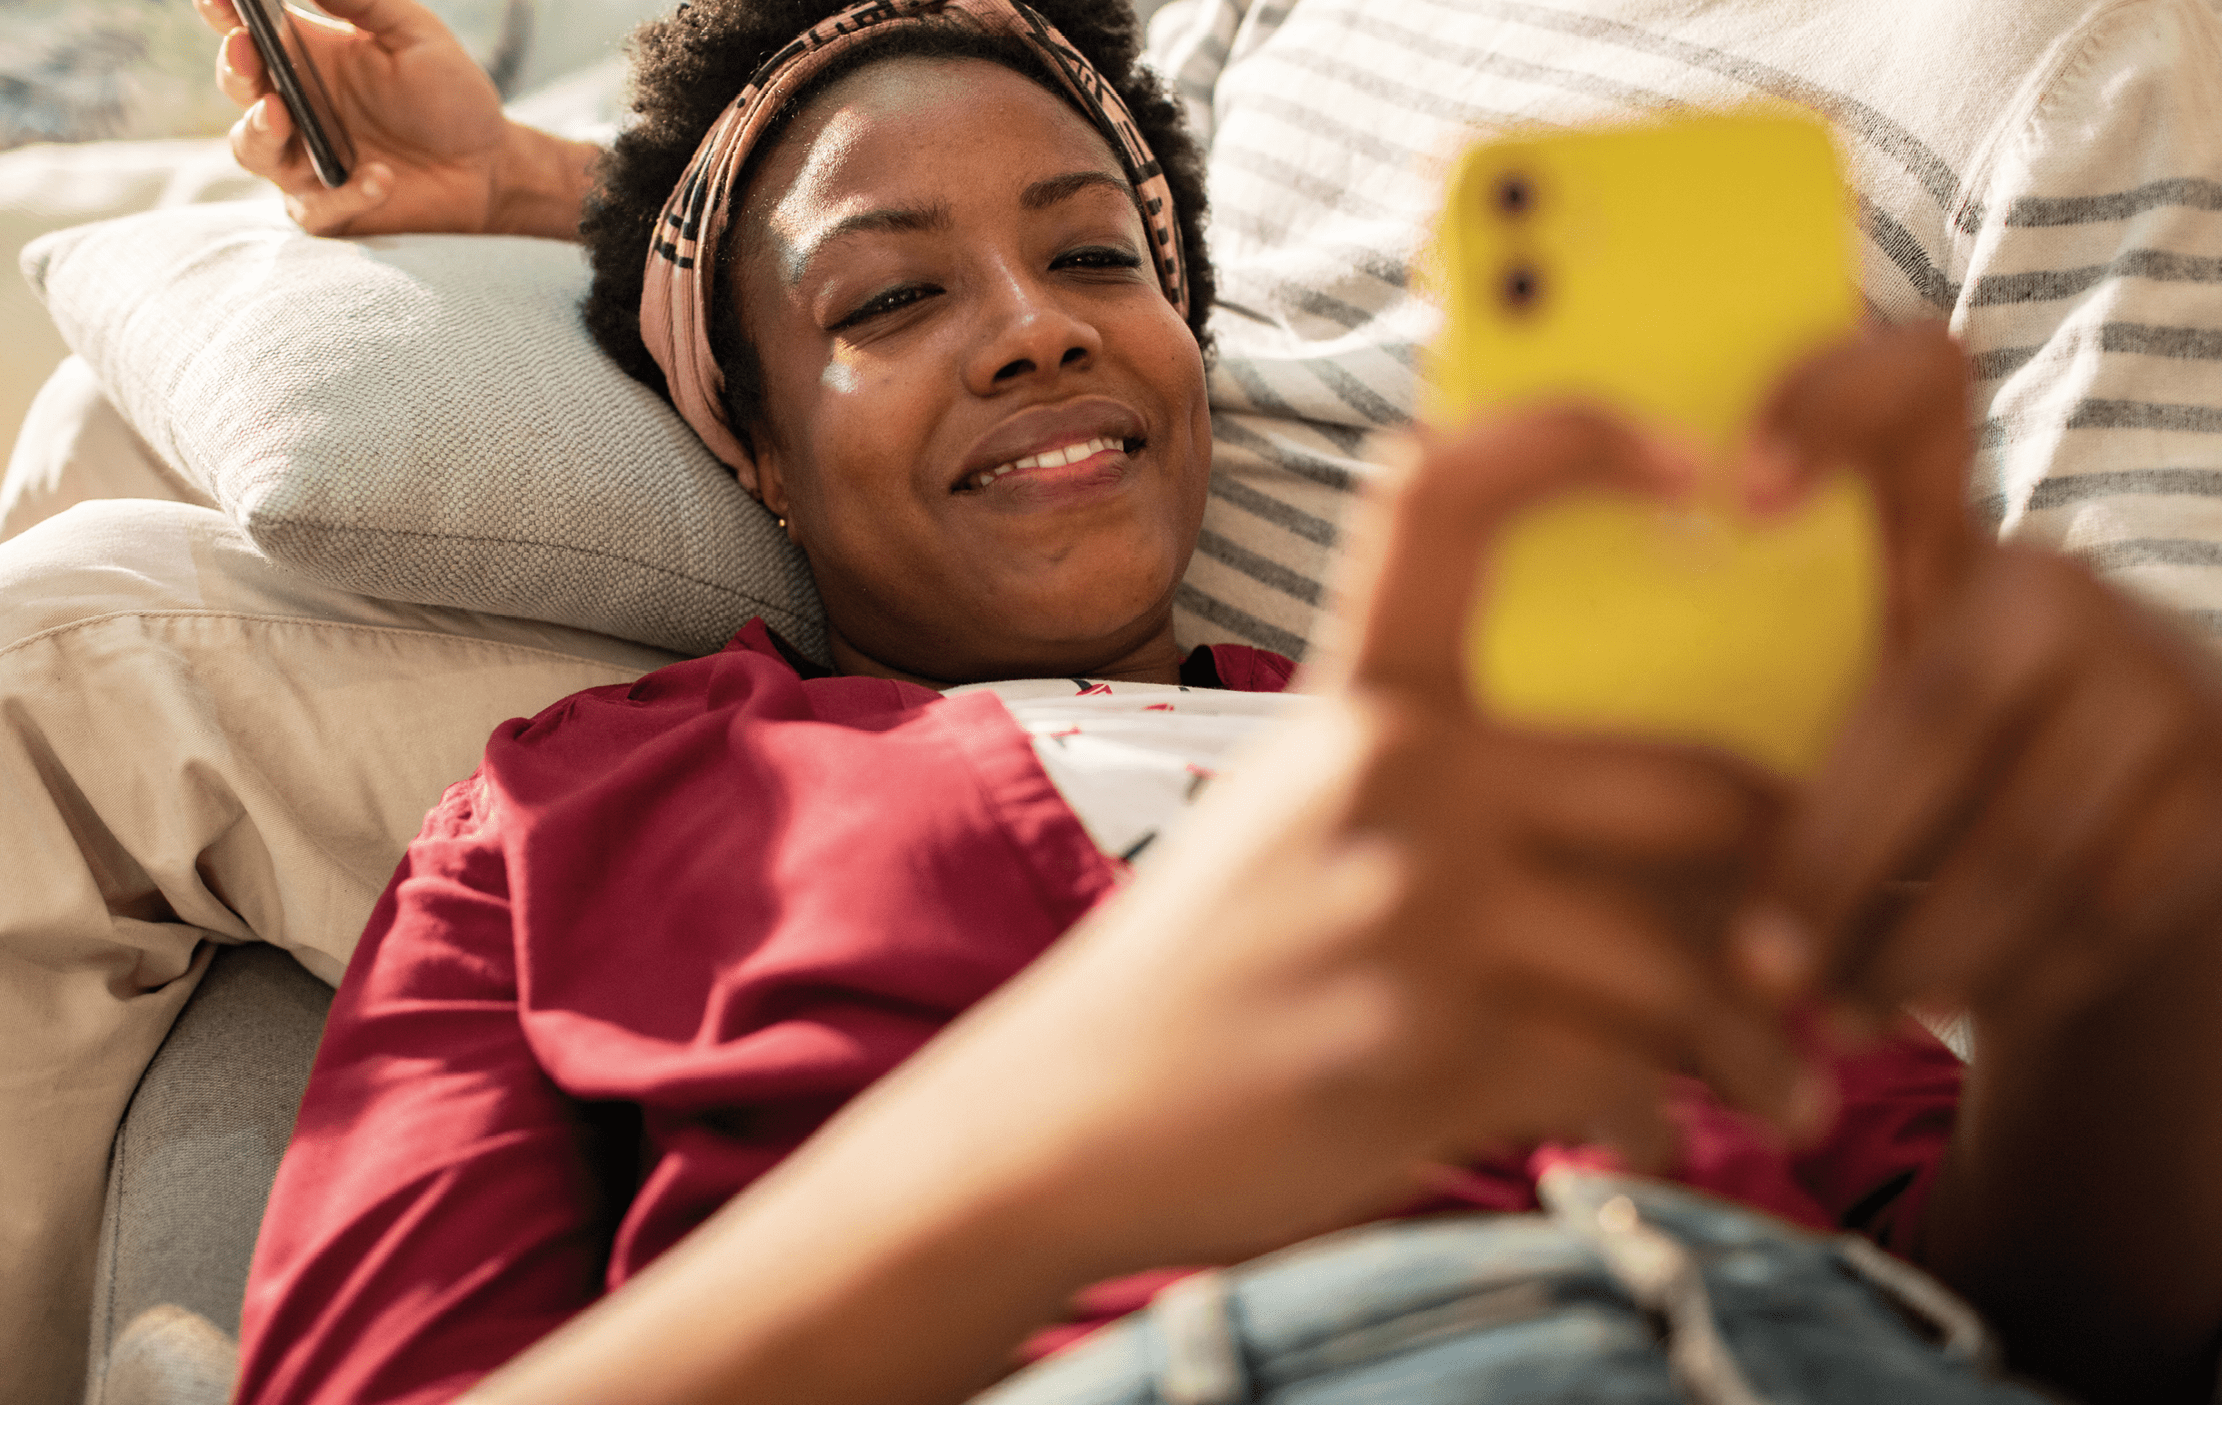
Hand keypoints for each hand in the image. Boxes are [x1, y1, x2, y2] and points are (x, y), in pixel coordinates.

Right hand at [198, 0, 574, 236]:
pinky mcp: (330, 210)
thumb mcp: (414, 34)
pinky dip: (344, 194)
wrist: (491, 166)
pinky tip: (380, 176)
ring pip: (252, 149)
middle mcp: (294, 106)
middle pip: (239, 85)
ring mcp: (304, 161)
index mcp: (305, 56)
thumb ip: (362, 2)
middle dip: (236, 67)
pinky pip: (317, 208)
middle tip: (247, 50)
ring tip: (281, 113)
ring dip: (259, 130)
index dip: (223, 12)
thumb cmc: (450, 96)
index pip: (245, 28)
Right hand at [854, 410, 1816, 1274]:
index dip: (1574, 434)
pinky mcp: (1431, 1046)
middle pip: (1698, 782)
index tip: (1693, 460)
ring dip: (1767, 1049)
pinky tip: (1647, 1147)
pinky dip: (1663, 1127)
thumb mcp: (1294, 818)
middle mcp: (1394, 775)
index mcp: (1358, 701)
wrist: (1072, 1119)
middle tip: (1847, 950)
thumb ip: (1436, 779)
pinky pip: (1633, 1078)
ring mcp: (1413, 906)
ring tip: (1798, 1095)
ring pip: (1695, 962)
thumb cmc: (1209, 970)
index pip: (1449, 495)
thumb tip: (1670, 813)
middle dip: (1805, 883)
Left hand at [1737, 324, 2221, 1037]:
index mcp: (1936, 518)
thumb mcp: (1840, 676)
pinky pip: (2102, 903)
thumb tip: (1581, 740)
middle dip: (1833, 853)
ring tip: (1829, 1017)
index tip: (1736, 498)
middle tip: (1752, 963)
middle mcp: (2056, 573)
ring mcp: (2159, 673)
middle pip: (1936, 707)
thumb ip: (1754, 654)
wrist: (2111, 815)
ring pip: (2024, 835)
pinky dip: (2007, 975)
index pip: (1910, 378)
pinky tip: (1933, 1013)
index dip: (1829, 402)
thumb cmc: (1908, 748)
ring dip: (1914, 949)